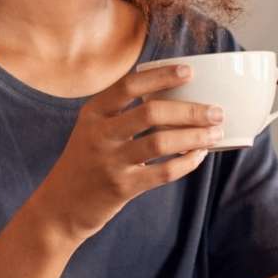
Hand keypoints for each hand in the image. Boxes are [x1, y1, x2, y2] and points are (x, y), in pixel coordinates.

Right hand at [28, 65, 225, 243]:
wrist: (60, 206)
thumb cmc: (85, 163)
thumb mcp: (92, 131)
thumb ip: (121, 115)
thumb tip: (174, 98)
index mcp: (92, 114)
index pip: (128, 86)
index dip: (161, 76)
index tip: (189, 71)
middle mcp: (99, 134)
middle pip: (151, 112)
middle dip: (190, 110)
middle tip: (216, 111)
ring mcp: (110, 161)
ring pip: (161, 142)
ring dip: (194, 136)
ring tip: (216, 132)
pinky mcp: (122, 187)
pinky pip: (164, 172)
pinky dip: (187, 162)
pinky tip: (199, 155)